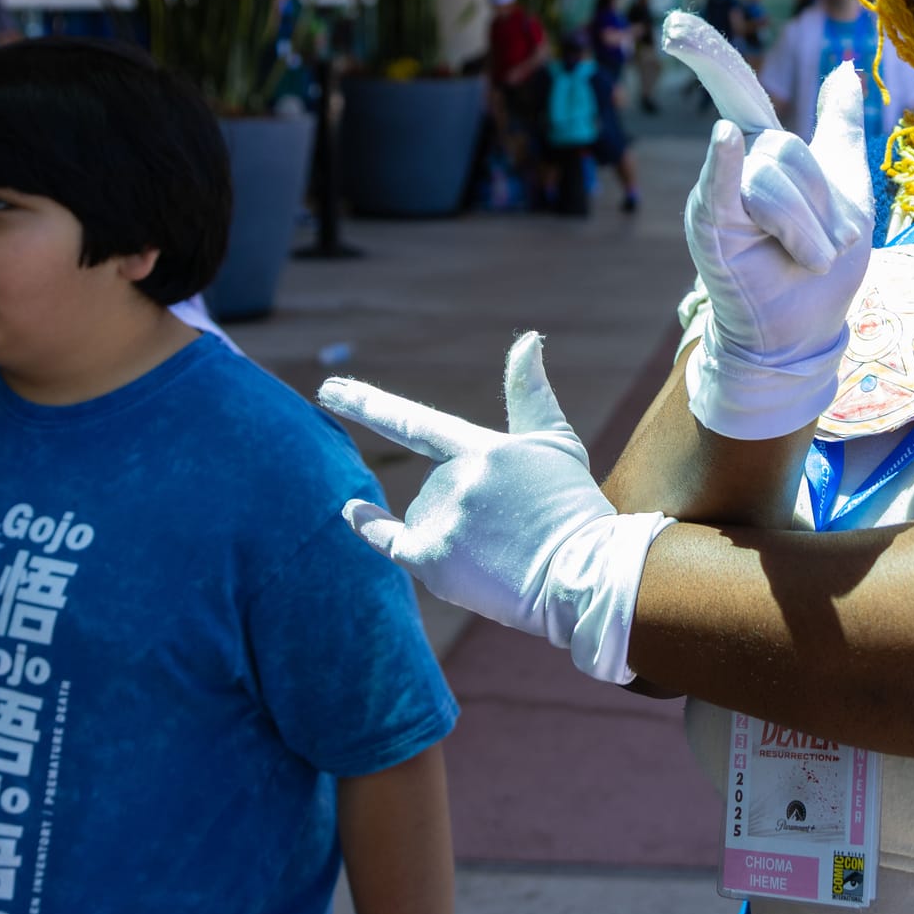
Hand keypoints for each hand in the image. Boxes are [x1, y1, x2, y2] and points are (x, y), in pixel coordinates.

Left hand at [321, 333, 672, 684]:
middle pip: (436, 486)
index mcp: (483, 449)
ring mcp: (442, 521)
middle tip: (515, 526)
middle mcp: (456, 480)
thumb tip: (526, 338)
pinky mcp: (432, 560)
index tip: (329, 390)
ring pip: (424, 517)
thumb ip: (529, 392)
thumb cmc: (572, 506)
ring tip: (504, 550)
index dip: (368, 405)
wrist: (584, 575)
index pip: (413, 423)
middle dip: (467, 502)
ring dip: (455, 530)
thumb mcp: (555, 443)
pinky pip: (387, 539)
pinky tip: (352, 508)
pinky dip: (368, 524)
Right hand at [661, 12, 874, 438]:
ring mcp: (716, 195)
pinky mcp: (711, 228)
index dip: (706, 53)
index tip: (672, 24)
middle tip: (826, 246)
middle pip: (788, 149)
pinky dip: (725, 165)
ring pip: (777, 179)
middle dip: (823, 204)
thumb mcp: (848, 186)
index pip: (735, 88)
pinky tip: (722, 141)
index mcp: (765, 151)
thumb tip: (845, 70)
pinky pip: (724, 186)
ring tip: (808, 259)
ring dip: (811, 231)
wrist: (807, 328)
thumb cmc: (822, 264)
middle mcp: (733, 165)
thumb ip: (840, 128)